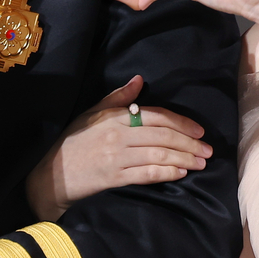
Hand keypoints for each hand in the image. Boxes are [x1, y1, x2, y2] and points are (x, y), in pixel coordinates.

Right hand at [25, 75, 211, 220]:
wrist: (50, 174)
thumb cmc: (73, 141)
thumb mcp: (92, 113)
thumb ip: (118, 97)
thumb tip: (140, 79)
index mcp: (114, 116)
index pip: (155, 115)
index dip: (180, 122)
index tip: (199, 130)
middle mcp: (117, 135)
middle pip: (162, 136)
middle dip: (189, 142)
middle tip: (208, 150)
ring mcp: (116, 157)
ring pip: (158, 155)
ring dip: (184, 158)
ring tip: (201, 163)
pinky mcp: (113, 178)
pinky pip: (145, 174)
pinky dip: (166, 173)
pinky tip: (180, 173)